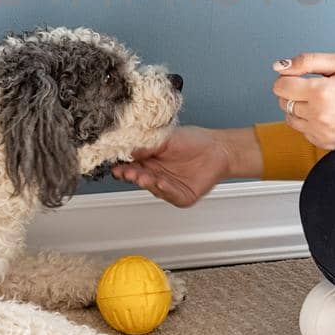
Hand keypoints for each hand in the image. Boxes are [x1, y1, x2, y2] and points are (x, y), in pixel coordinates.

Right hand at [110, 125, 234, 207]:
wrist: (219, 149)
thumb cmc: (194, 141)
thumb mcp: (166, 138)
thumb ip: (147, 144)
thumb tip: (128, 148)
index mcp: (149, 160)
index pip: (130, 164)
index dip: (122, 164)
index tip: (115, 162)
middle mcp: (156, 174)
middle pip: (138, 177)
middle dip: (131, 175)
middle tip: (125, 171)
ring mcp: (167, 187)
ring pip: (152, 187)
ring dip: (146, 182)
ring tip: (141, 177)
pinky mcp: (181, 196)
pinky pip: (170, 194)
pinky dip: (165, 189)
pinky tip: (160, 183)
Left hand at [272, 52, 334, 149]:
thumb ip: (307, 62)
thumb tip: (279, 66)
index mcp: (321, 92)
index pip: (280, 86)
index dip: (287, 77)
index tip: (300, 75)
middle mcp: (319, 116)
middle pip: (282, 102)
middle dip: (292, 91)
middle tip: (314, 86)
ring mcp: (321, 133)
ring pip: (289, 118)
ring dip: (298, 107)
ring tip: (321, 100)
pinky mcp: (325, 144)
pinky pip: (303, 131)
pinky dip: (308, 122)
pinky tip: (327, 114)